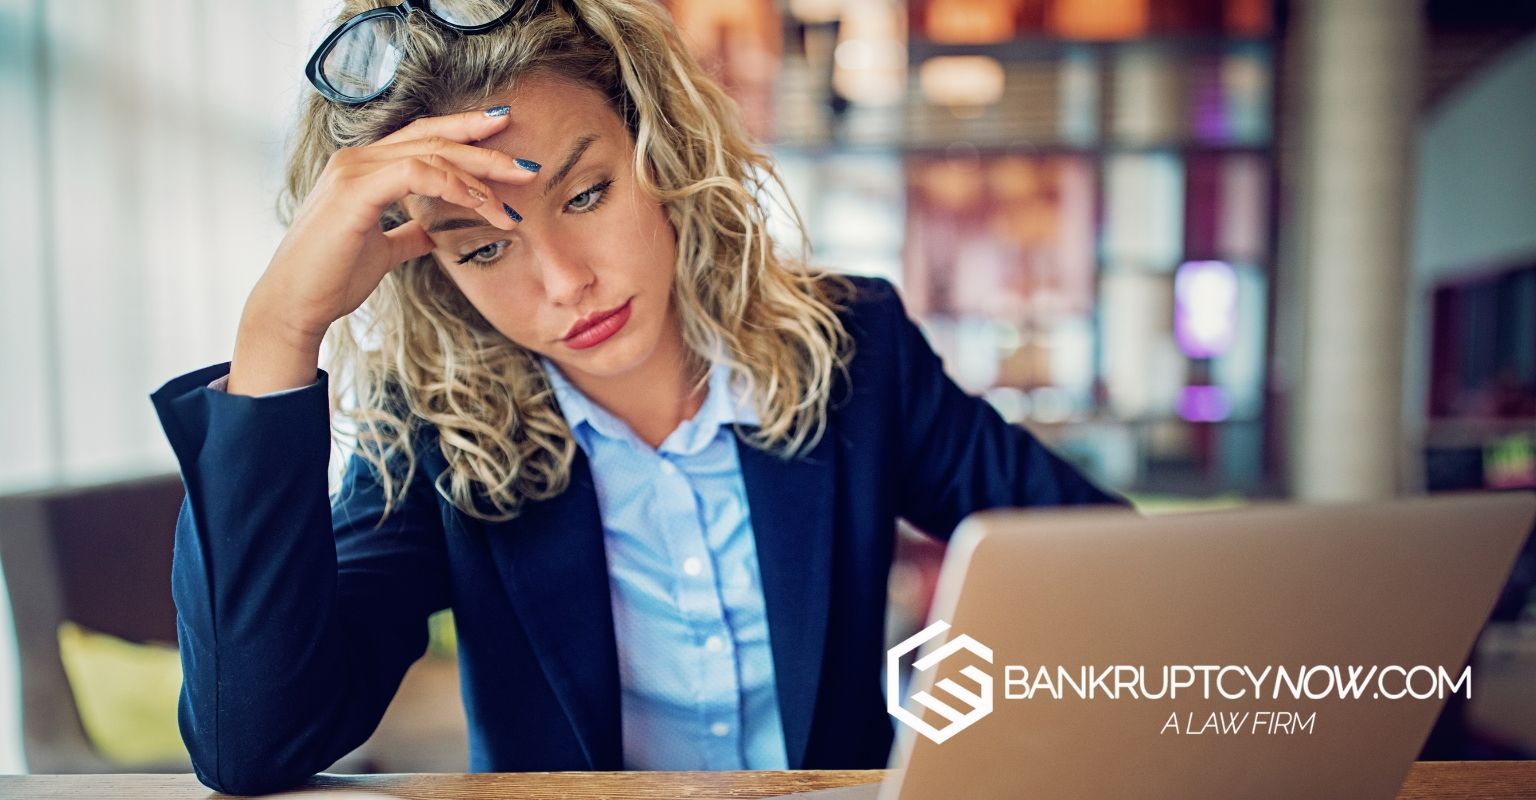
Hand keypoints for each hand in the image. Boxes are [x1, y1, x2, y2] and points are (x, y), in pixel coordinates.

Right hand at [229, 106, 535, 394]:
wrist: (296, 305)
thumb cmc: (332, 278)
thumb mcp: (383, 251)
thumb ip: (409, 233)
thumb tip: (435, 232)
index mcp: (364, 168)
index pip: (422, 137)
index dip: (464, 134)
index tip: (504, 139)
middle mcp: (357, 160)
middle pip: (433, 137)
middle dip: (485, 147)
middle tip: (527, 163)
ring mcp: (354, 171)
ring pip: (431, 152)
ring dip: (479, 174)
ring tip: (511, 200)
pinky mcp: (355, 192)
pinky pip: (417, 173)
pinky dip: (454, 186)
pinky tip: (480, 205)